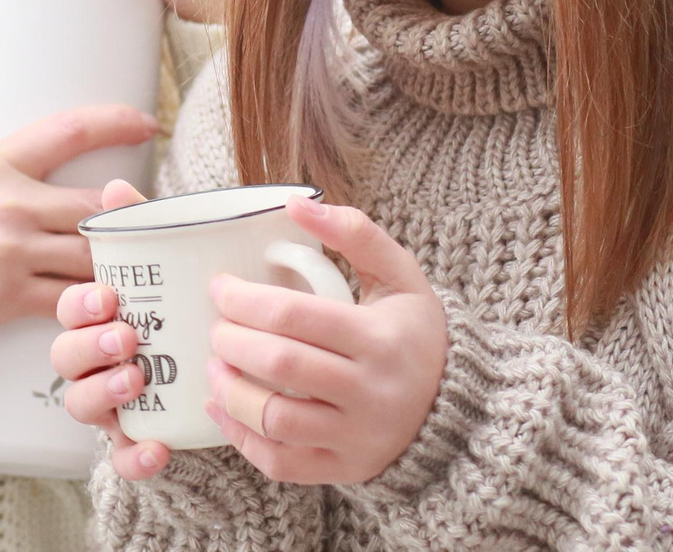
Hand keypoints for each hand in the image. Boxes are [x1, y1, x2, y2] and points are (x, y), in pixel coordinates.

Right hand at [0, 105, 155, 347]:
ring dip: (120, 262)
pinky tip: (110, 306)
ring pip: (91, 255)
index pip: (68, 132)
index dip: (114, 124)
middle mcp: (9, 204)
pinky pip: (70, 298)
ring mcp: (12, 252)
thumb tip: (28, 167)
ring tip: (142, 265)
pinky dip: (93, 303)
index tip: (144, 123)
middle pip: (95, 205)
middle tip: (153, 218)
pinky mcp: (10, 296)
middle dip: (130, 213)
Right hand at [48, 179, 177, 479]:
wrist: (223, 355)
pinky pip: (122, 457)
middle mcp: (95, 360)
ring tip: (137, 380)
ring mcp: (111, 401)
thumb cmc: (178, 304)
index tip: (108, 296)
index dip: (79, 306)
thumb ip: (138, 228)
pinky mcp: (134, 438)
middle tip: (125, 337)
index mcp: (97, 317)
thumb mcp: (162, 265)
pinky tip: (160, 447)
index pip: (68, 310)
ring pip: (84, 406)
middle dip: (89, 347)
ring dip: (104, 393)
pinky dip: (135, 457)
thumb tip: (116, 187)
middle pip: (66, 359)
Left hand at [199, 198, 447, 484]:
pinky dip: (242, 438)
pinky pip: (281, 462)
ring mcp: (358, 437)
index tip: (221, 287)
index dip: (244, 300)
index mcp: (379, 339)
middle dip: (231, 341)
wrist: (458, 405)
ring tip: (215, 365)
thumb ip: (354, 232)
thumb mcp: (401, 274)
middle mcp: (371, 392)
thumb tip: (296, 203)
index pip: (295, 316)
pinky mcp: (346, 468)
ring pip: (275, 419)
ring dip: (230, 390)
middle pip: (280, 365)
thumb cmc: (415, 331)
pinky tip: (223, 407)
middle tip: (215, 325)